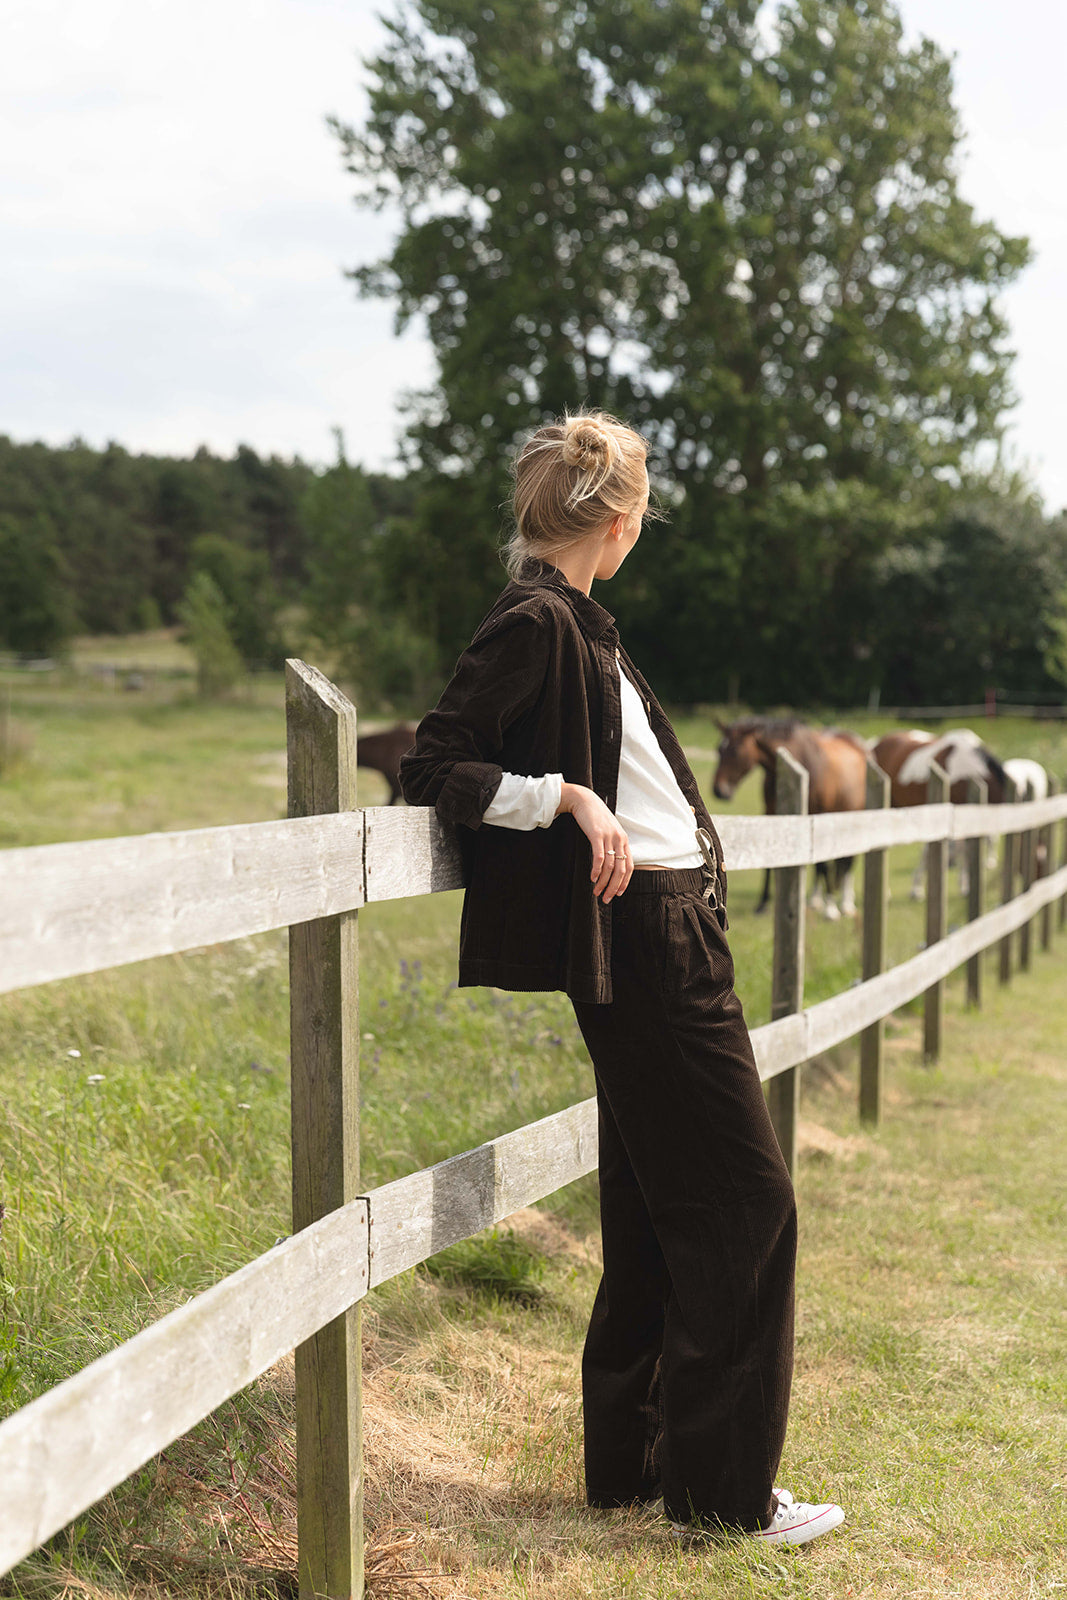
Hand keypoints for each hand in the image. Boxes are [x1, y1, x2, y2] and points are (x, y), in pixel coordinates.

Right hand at [557, 783, 631, 901]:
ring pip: (609, 866)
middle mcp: (619, 839)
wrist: (584, 800)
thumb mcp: (608, 831)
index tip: (617, 894)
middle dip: (613, 887)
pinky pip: (599, 857)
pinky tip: (592, 878)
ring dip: (603, 882)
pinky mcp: (596, 834)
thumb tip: (611, 864)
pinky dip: (596, 870)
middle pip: (620, 870)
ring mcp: (609, 836)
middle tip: (606, 898)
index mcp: (623, 840)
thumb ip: (612, 845)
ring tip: (596, 892)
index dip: (624, 882)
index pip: (629, 866)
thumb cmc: (595, 817)